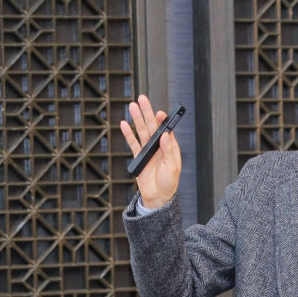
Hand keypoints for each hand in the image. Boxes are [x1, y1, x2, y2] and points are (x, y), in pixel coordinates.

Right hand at [119, 94, 181, 208]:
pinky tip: (125, 124)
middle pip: (152, 126)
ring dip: (137, 119)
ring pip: (142, 131)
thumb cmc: (169, 183)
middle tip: (142, 99)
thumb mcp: (172, 167)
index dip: (162, 120)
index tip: (159, 112)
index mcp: (170, 147)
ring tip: (132, 106)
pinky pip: (133, 143)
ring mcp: (148, 151)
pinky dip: (129, 134)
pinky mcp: (139, 157)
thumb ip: (169, 151)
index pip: (166, 129)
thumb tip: (165, 135)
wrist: (157, 197)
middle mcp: (159, 146)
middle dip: (147, 112)